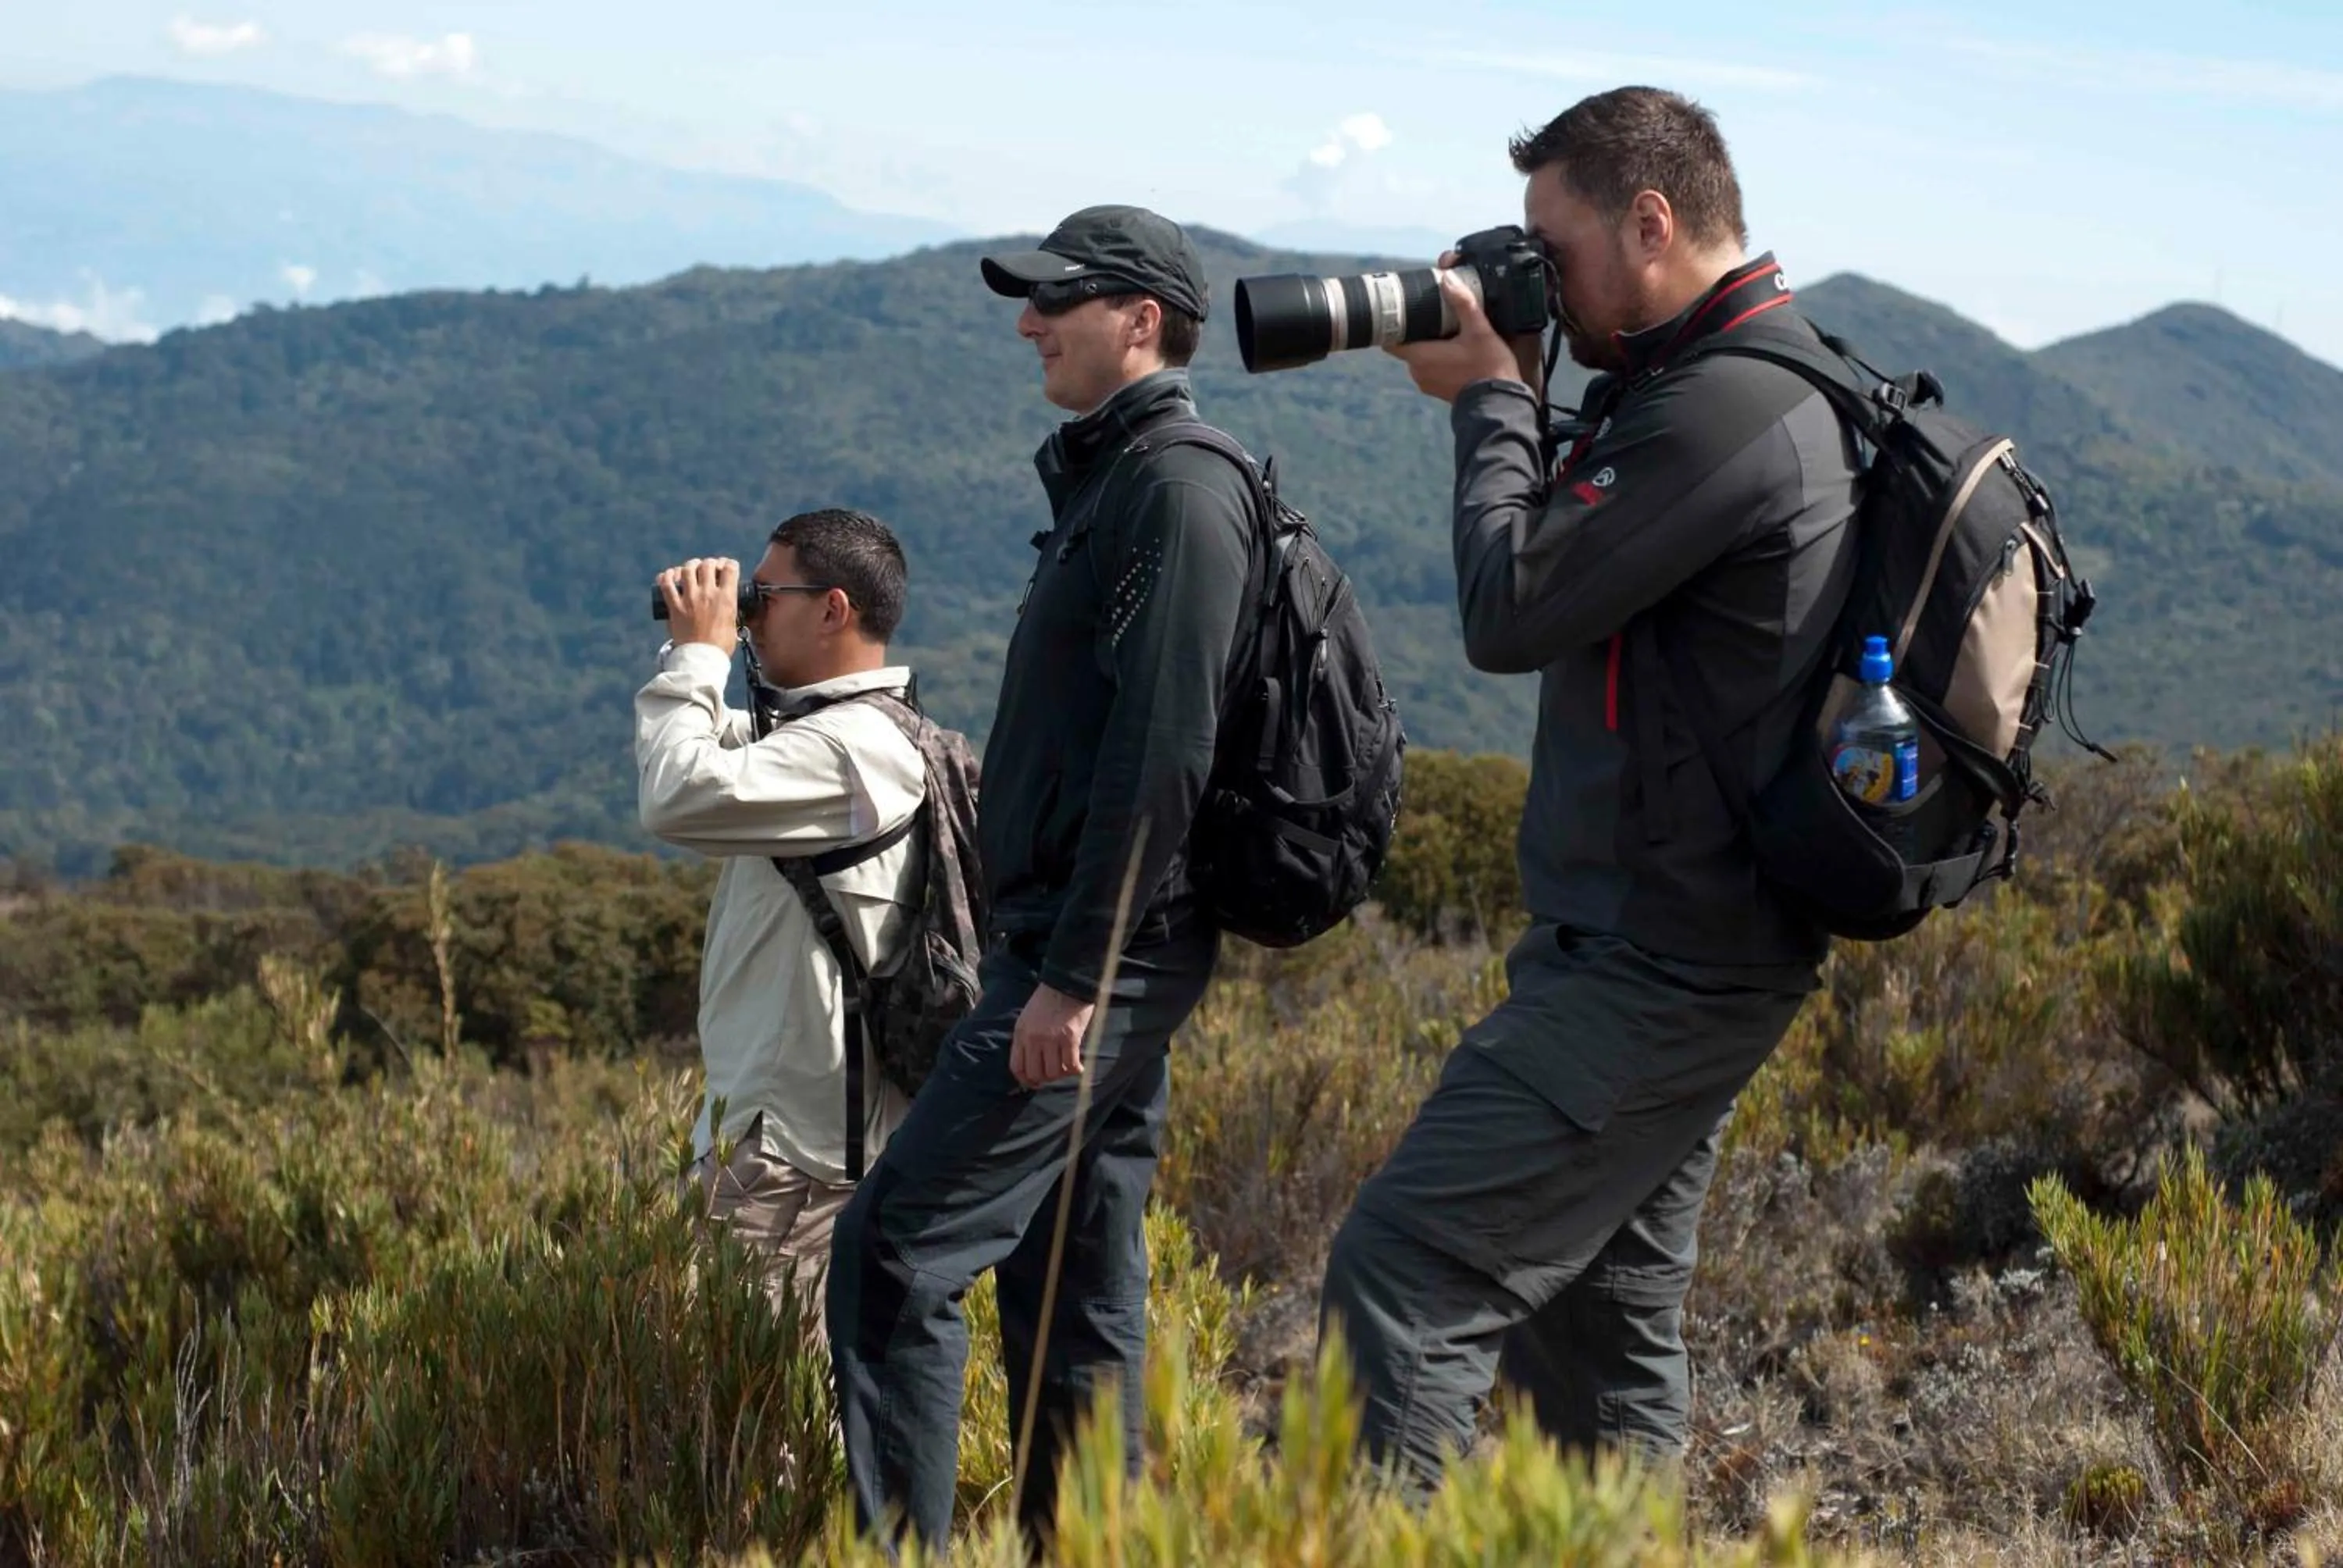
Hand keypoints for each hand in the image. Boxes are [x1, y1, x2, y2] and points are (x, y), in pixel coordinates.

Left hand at [657, 557, 739, 651]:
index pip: (730, 569)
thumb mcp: (733, 625)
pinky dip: (667, 576)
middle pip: (708, 565)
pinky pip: (666, 584)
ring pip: (687, 570)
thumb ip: (731, 611)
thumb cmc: (720, 647)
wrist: (701, 660)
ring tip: (690, 568)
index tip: (727, 567)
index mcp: (726, 599)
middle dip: (709, 563)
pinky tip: (669, 576)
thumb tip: (729, 606)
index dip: (729, 564)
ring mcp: (689, 599)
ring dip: (690, 566)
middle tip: (709, 567)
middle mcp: (708, 594)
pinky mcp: (674, 607)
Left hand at [1009, 982, 1095, 1088]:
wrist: (1067, 984)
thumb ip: (1026, 1039)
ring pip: (1053, 1073)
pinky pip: (1071, 1065)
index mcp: (1020, 1034)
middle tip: (1054, 1075)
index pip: (1017, 1067)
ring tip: (1067, 1068)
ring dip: (1061, 1075)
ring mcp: (1051, 1039)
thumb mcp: (1027, 1018)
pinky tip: (1079, 1067)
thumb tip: (1032, 1064)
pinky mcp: (1070, 1038)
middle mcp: (1033, 1039)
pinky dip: (1076, 1070)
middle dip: (1045, 1079)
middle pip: (1035, 1074)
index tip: (1034, 1082)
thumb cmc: (1048, 1000)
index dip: (1025, 1080)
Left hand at [1386, 257, 1539, 403]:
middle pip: (1408, 345)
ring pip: (1420, 357)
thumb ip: (1462, 303)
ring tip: (1447, 331)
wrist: (1501, 404)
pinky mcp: (1438, 390)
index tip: (1401, 311)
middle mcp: (1418, 372)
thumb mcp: (1479, 330)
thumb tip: (1447, 277)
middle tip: (1433, 314)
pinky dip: (1437, 359)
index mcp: (1420, 357)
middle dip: (1417, 330)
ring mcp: (1427, 383)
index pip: (1390, 341)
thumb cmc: (1489, 367)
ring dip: (1429, 345)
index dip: (1393, 325)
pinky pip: (1431, 369)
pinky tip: (1455, 350)